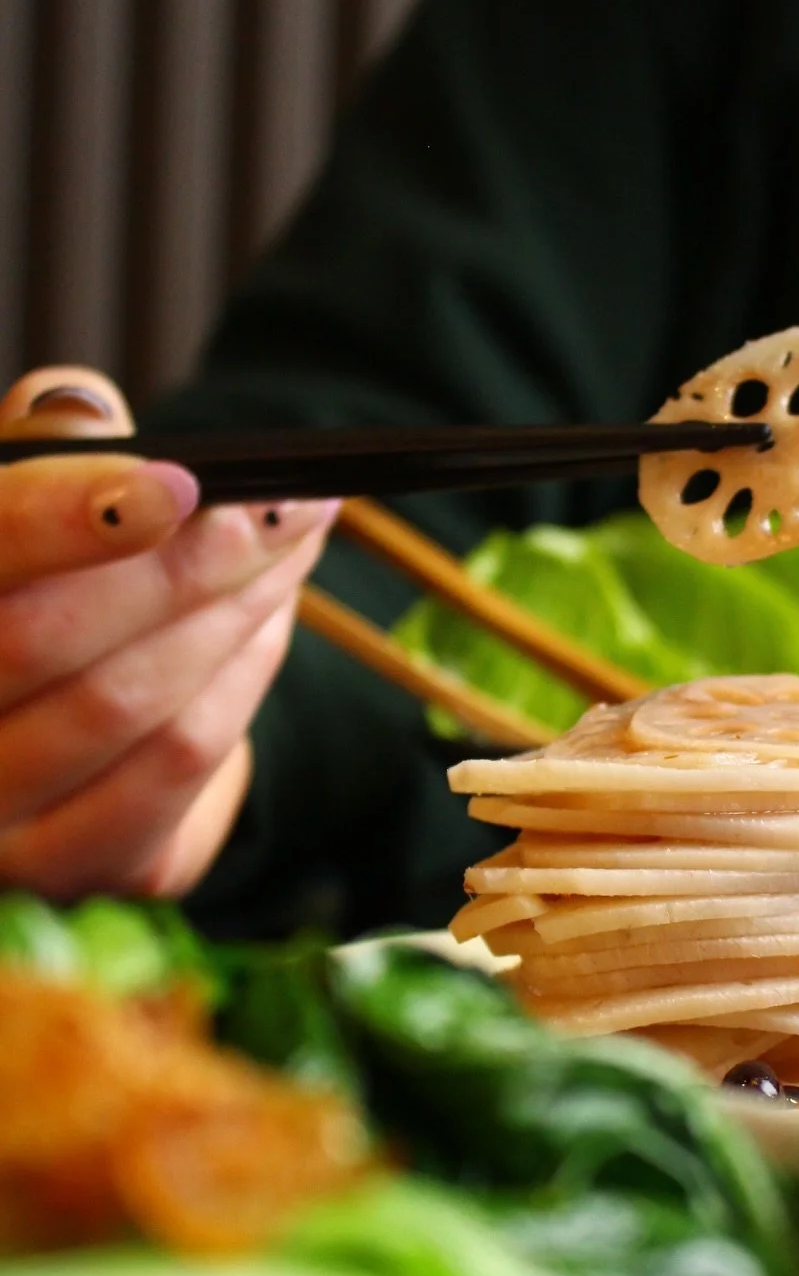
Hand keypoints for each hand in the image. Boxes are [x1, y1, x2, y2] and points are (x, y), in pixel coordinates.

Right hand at [0, 366, 337, 898]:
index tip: (176, 481)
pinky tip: (271, 617)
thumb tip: (91, 412)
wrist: (67, 744)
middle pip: (44, 639)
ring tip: (295, 540)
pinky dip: (242, 675)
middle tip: (282, 502)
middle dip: (185, 562)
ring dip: (235, 610)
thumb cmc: (45, 599)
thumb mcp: (26, 513)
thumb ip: (41, 455)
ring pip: (129, 703)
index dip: (61, 520)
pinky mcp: (70, 864)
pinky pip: (181, 761)